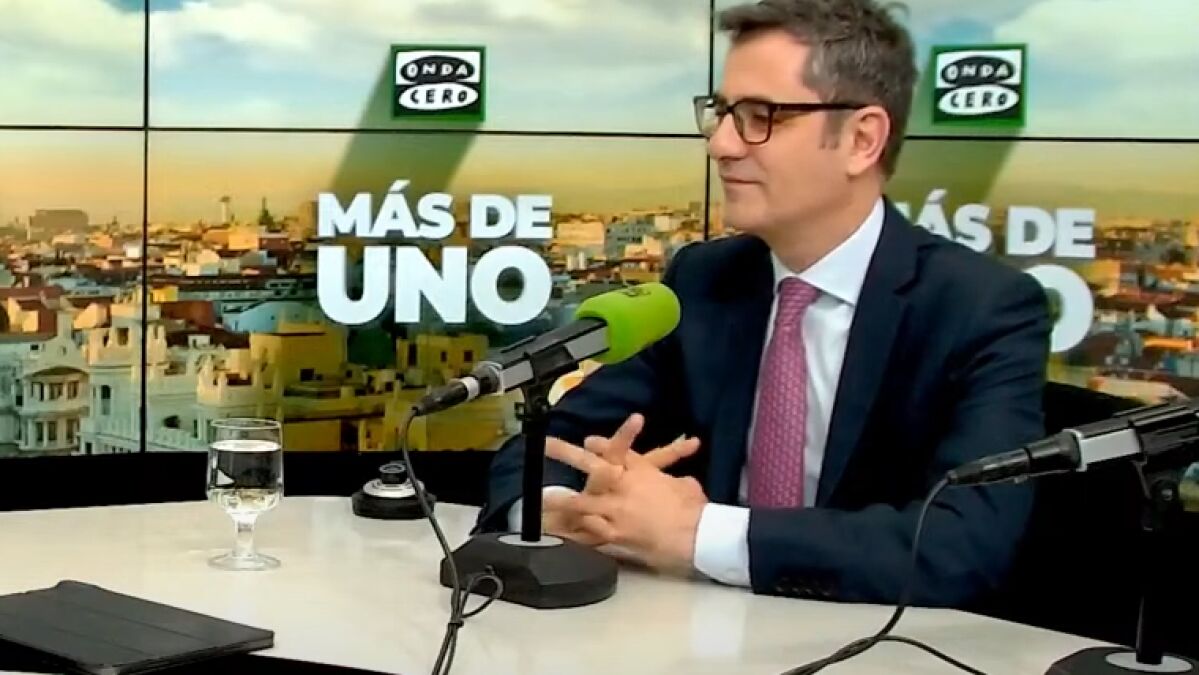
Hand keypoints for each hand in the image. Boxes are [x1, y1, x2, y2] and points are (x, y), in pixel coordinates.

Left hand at [545, 415, 705, 573]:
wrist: (696, 534)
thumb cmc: (696, 510)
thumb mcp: (687, 486)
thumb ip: (678, 481)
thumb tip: (681, 482)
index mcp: (642, 472)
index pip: (617, 451)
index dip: (601, 445)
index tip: (589, 442)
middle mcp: (624, 486)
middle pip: (591, 466)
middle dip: (567, 454)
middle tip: (546, 445)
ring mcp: (616, 510)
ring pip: (581, 502)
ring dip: (560, 501)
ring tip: (540, 499)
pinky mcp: (614, 534)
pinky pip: (589, 534)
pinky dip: (574, 535)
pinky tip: (558, 535)